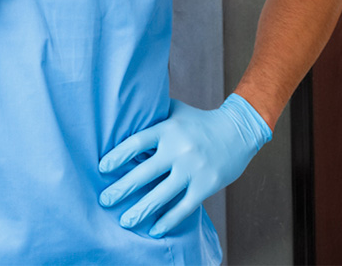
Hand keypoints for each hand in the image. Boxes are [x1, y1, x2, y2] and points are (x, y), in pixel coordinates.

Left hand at [98, 93, 270, 237]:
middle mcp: (179, 148)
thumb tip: (125, 116)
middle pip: (144, 173)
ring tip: (125, 221)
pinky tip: (154, 229)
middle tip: (105, 200)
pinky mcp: (206, 185)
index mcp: (169, 128)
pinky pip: (183, 207)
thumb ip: (154, 115)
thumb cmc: (201, 122)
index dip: (117, 156)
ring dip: (140, 210)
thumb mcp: (177, 111)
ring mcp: (193, 169)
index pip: (137, 142)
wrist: (239, 131)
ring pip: (161, 195)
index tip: (102, 168)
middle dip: (121, 189)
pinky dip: (167, 221)